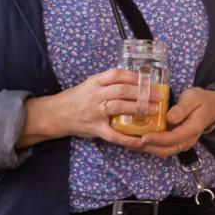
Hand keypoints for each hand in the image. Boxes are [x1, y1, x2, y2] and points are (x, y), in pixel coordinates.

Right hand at [21, 68, 152, 148]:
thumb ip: (110, 82)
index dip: (136, 77)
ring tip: (154, 110)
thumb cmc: (78, 97)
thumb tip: (138, 80)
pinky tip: (140, 140)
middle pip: (122, 90)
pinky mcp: (94, 128)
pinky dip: (127, 138)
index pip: (118, 74)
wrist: (56, 114)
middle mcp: (95, 95)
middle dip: (143, 92)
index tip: (150, 80)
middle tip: (159, 96)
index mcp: (95, 82)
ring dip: (139, 108)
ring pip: (119, 107)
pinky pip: (112, 135)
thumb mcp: (92, 84)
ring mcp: (94, 112)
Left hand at [137, 87, 214, 158]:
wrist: (210, 107)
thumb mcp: (193, 98)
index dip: (157, 139)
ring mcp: (181, 142)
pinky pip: (161, 147)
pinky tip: (134, 143)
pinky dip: (148, 147)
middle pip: (166, 149)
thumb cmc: (200, 100)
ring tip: (129, 144)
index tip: (143, 137)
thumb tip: (169, 118)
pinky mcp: (175, 142)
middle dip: (148, 148)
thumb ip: (182, 108)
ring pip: (162, 151)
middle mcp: (187, 140)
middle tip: (130, 142)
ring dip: (146, 149)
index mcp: (192, 129)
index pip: (173, 138)